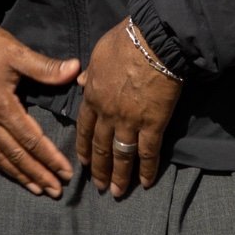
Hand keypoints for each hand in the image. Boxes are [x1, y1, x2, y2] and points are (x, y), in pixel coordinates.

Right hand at [0, 24, 80, 196]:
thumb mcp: (16, 52)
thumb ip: (45, 67)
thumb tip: (76, 70)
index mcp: (1, 105)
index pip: (30, 139)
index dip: (50, 157)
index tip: (66, 172)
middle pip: (15, 154)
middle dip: (37, 174)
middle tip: (56, 190)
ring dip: (18, 174)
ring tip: (36, 188)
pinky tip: (5, 169)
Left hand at [74, 21, 184, 197]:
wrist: (152, 43)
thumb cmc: (124, 43)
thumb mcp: (97, 55)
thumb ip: (90, 73)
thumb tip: (80, 80)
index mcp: (92, 96)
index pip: (84, 128)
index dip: (83, 147)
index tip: (83, 162)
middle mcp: (107, 114)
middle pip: (100, 146)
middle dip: (99, 169)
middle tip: (98, 186)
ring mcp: (129, 121)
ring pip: (121, 155)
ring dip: (119, 176)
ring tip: (117, 192)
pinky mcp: (153, 124)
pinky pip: (148, 152)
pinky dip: (147, 169)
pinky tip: (146, 183)